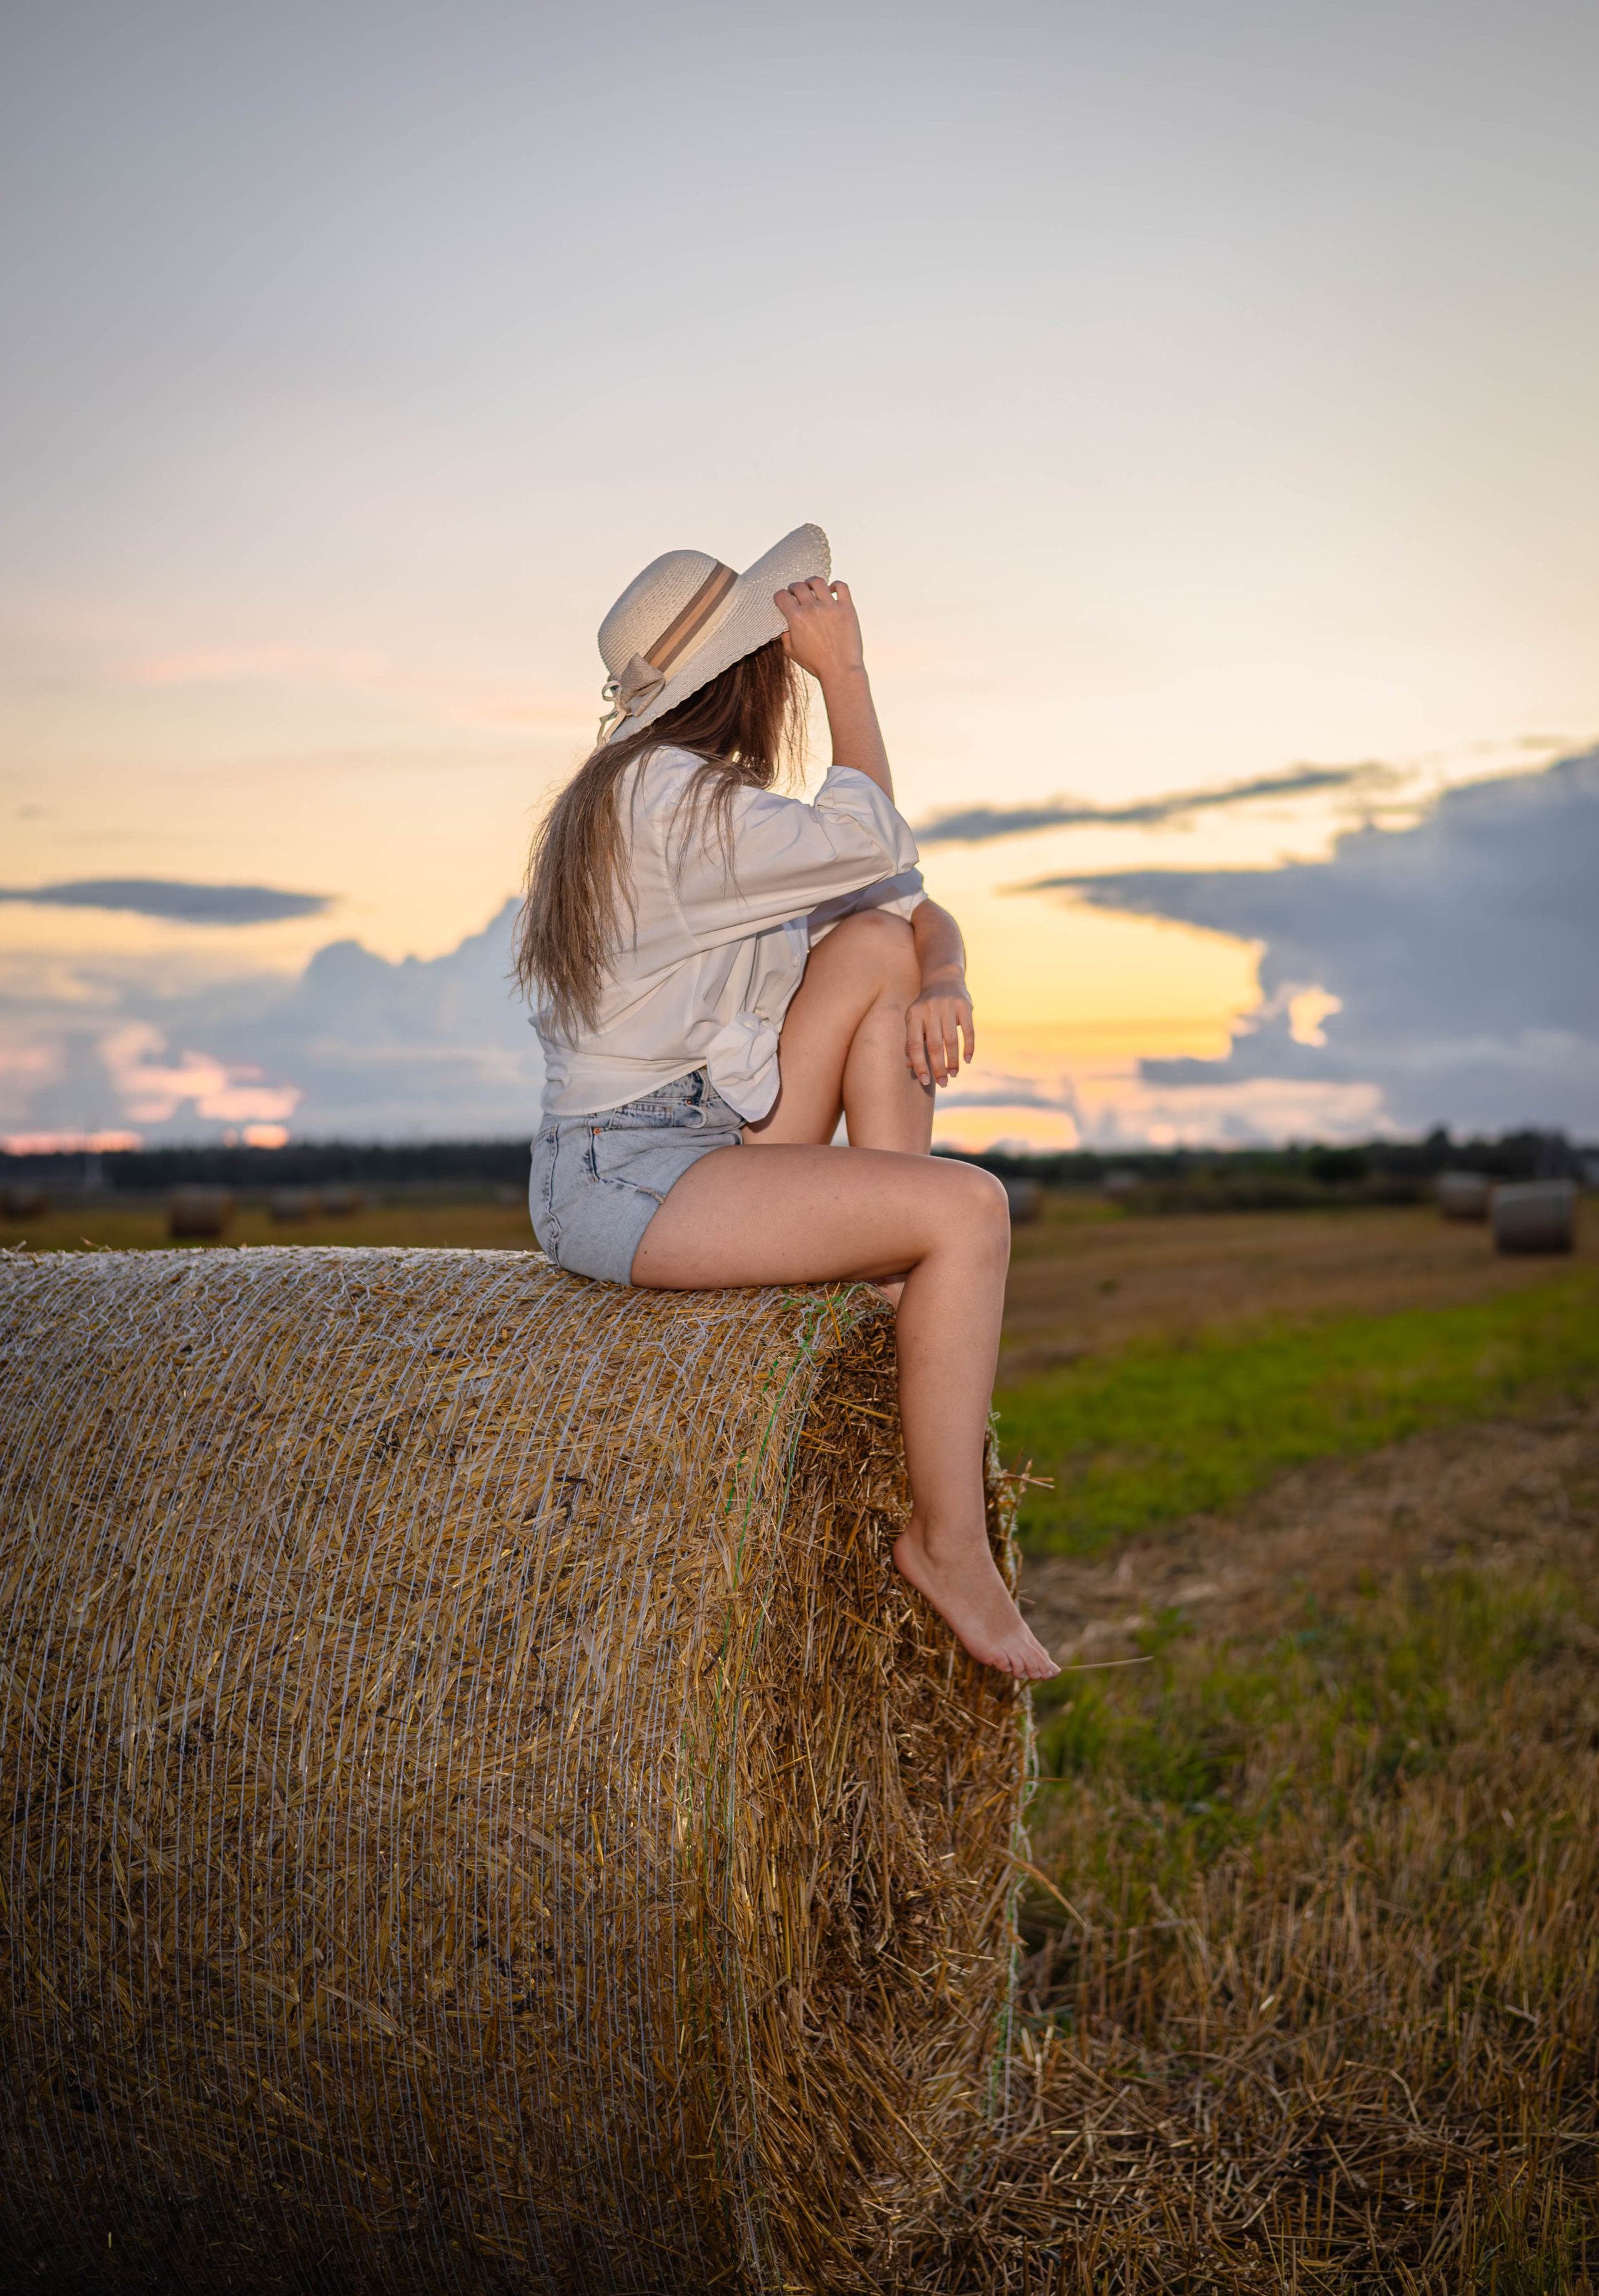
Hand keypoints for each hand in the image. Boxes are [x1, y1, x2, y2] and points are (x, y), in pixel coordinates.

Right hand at [774, 577, 864, 686]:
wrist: (840, 670)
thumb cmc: (816, 663)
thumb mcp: (792, 651)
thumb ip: (784, 634)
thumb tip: (784, 622)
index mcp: (796, 618)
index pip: (782, 596)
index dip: (780, 597)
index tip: (784, 600)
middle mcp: (812, 609)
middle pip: (799, 586)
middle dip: (794, 588)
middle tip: (797, 594)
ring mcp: (831, 607)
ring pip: (817, 582)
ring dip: (812, 583)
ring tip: (813, 589)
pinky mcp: (846, 608)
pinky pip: (841, 586)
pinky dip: (835, 585)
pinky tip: (832, 591)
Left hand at [906, 967, 974, 1087]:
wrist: (943, 978)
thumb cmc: (926, 1007)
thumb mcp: (914, 1020)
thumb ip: (911, 1042)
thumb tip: (909, 1066)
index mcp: (913, 1015)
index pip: (914, 1045)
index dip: (919, 1064)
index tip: (924, 1080)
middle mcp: (929, 1010)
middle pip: (934, 1045)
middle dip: (938, 1067)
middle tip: (943, 1083)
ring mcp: (947, 1006)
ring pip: (951, 1041)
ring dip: (953, 1061)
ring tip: (954, 1074)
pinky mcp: (964, 1005)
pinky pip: (968, 1031)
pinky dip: (969, 1047)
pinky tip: (967, 1059)